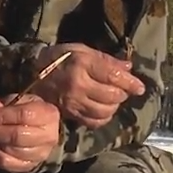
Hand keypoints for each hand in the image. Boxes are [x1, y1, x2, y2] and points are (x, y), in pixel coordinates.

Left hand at [0, 94, 61, 172]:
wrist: (43, 133)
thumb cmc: (30, 113)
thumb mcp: (19, 102)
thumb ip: (5, 103)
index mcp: (49, 114)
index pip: (24, 115)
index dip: (2, 116)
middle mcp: (49, 136)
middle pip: (18, 136)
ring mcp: (41, 154)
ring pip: (12, 151)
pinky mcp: (30, 166)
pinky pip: (8, 163)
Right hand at [30, 43, 146, 128]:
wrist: (32, 72)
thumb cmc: (60, 58)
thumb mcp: (83, 50)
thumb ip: (106, 60)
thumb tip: (128, 68)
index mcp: (82, 65)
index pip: (113, 76)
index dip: (130, 83)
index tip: (140, 87)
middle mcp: (78, 85)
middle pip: (112, 96)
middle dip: (122, 94)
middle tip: (122, 90)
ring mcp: (73, 102)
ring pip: (104, 111)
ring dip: (114, 106)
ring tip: (112, 99)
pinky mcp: (69, 114)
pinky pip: (93, 122)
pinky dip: (103, 118)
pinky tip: (103, 110)